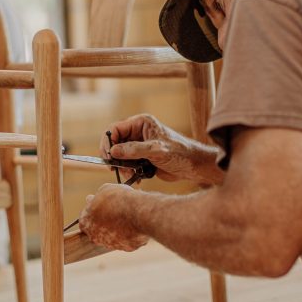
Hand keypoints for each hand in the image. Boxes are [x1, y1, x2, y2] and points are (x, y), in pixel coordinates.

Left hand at [79, 183, 148, 251]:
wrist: (138, 212)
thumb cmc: (119, 199)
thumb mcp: (104, 190)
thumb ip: (95, 198)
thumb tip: (91, 199)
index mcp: (86, 223)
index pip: (85, 220)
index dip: (93, 212)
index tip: (100, 206)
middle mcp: (96, 238)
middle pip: (98, 231)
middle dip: (105, 222)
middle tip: (115, 212)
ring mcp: (111, 245)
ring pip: (114, 237)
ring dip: (119, 229)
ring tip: (128, 216)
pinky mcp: (127, 248)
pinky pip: (128, 240)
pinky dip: (131, 233)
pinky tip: (136, 223)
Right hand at [101, 114, 222, 184]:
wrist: (193, 166)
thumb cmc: (180, 153)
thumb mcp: (156, 150)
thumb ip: (134, 150)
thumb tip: (113, 151)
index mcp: (141, 123)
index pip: (115, 128)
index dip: (108, 141)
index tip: (108, 156)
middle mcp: (139, 132)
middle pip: (115, 142)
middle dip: (114, 156)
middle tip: (115, 168)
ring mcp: (140, 146)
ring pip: (120, 155)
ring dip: (122, 166)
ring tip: (130, 174)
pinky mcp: (142, 158)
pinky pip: (128, 164)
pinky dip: (129, 171)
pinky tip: (136, 178)